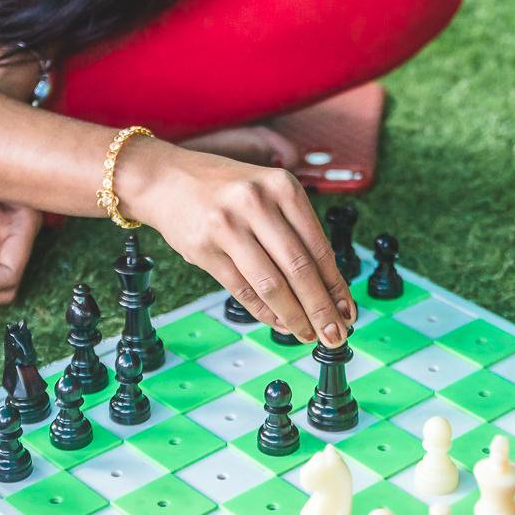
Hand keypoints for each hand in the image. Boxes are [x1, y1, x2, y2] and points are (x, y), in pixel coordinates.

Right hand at [123, 140, 356, 346]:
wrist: (165, 179)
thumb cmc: (225, 188)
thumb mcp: (266, 192)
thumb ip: (294, 230)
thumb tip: (328, 287)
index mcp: (282, 186)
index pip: (318, 246)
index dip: (336, 285)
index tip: (349, 311)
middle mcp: (256, 202)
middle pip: (299, 268)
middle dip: (322, 308)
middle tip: (335, 334)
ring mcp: (227, 226)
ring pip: (272, 284)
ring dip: (294, 317)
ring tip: (308, 335)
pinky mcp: (203, 249)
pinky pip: (242, 290)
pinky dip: (264, 312)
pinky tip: (277, 323)